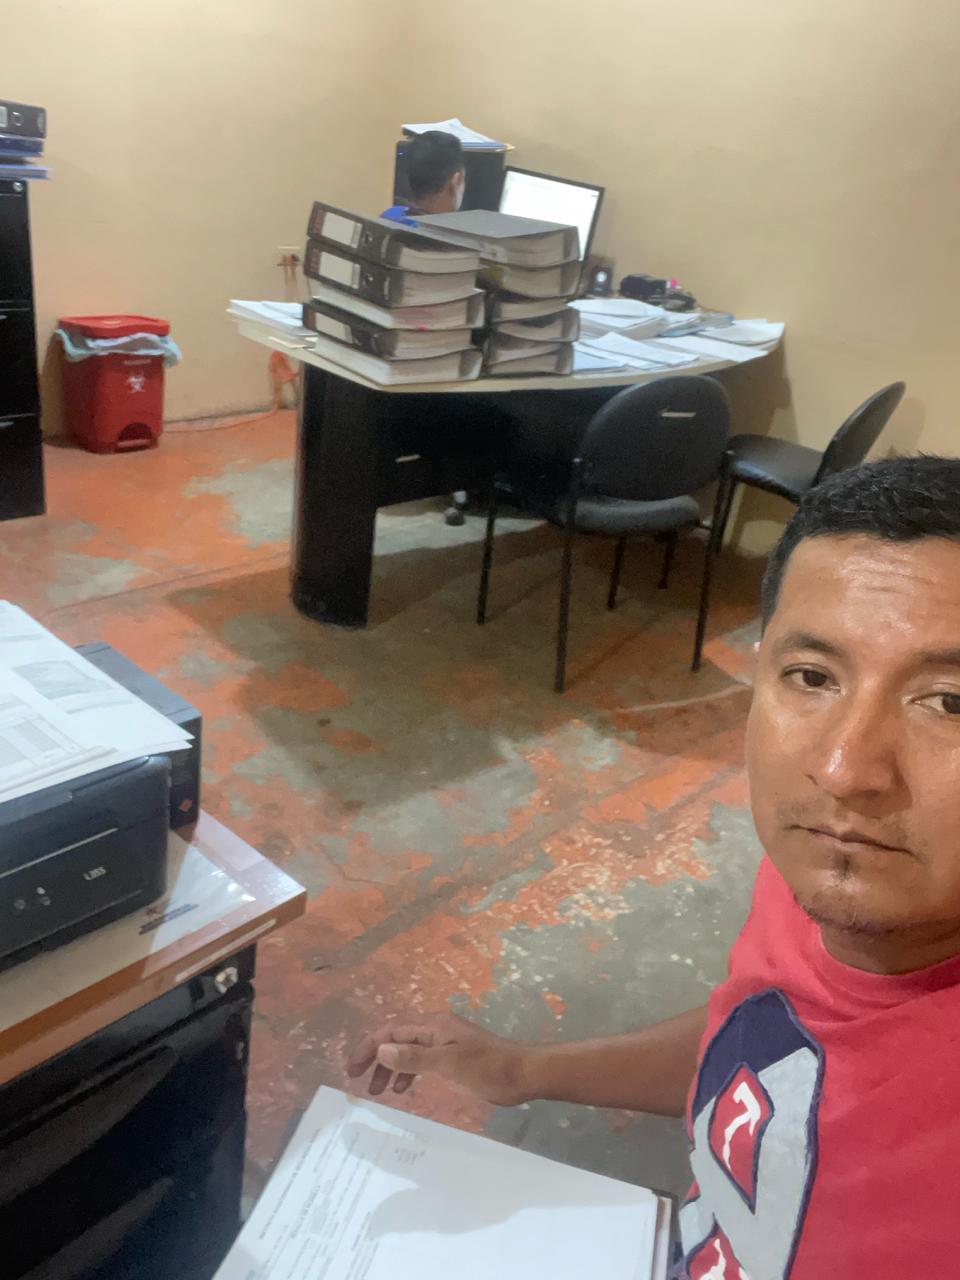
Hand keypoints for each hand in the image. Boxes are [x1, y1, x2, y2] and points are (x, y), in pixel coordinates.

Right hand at [347, 1012, 533, 1106]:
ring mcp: (445, 1043)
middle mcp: (436, 1030)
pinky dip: (408, 1073)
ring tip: (380, 1092)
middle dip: (376, 1058)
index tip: (353, 1069)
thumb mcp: (448, 1063)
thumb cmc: (487, 1067)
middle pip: (396, 1039)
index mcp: (433, 1026)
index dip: (369, 1047)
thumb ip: (414, 1057)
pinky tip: (404, 1089)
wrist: (523, 1073)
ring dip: (391, 1068)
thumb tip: (381, 1049)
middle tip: (361, 1082)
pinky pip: (421, 1061)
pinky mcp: (453, 1057)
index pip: (391, 1031)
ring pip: (408, 1051)